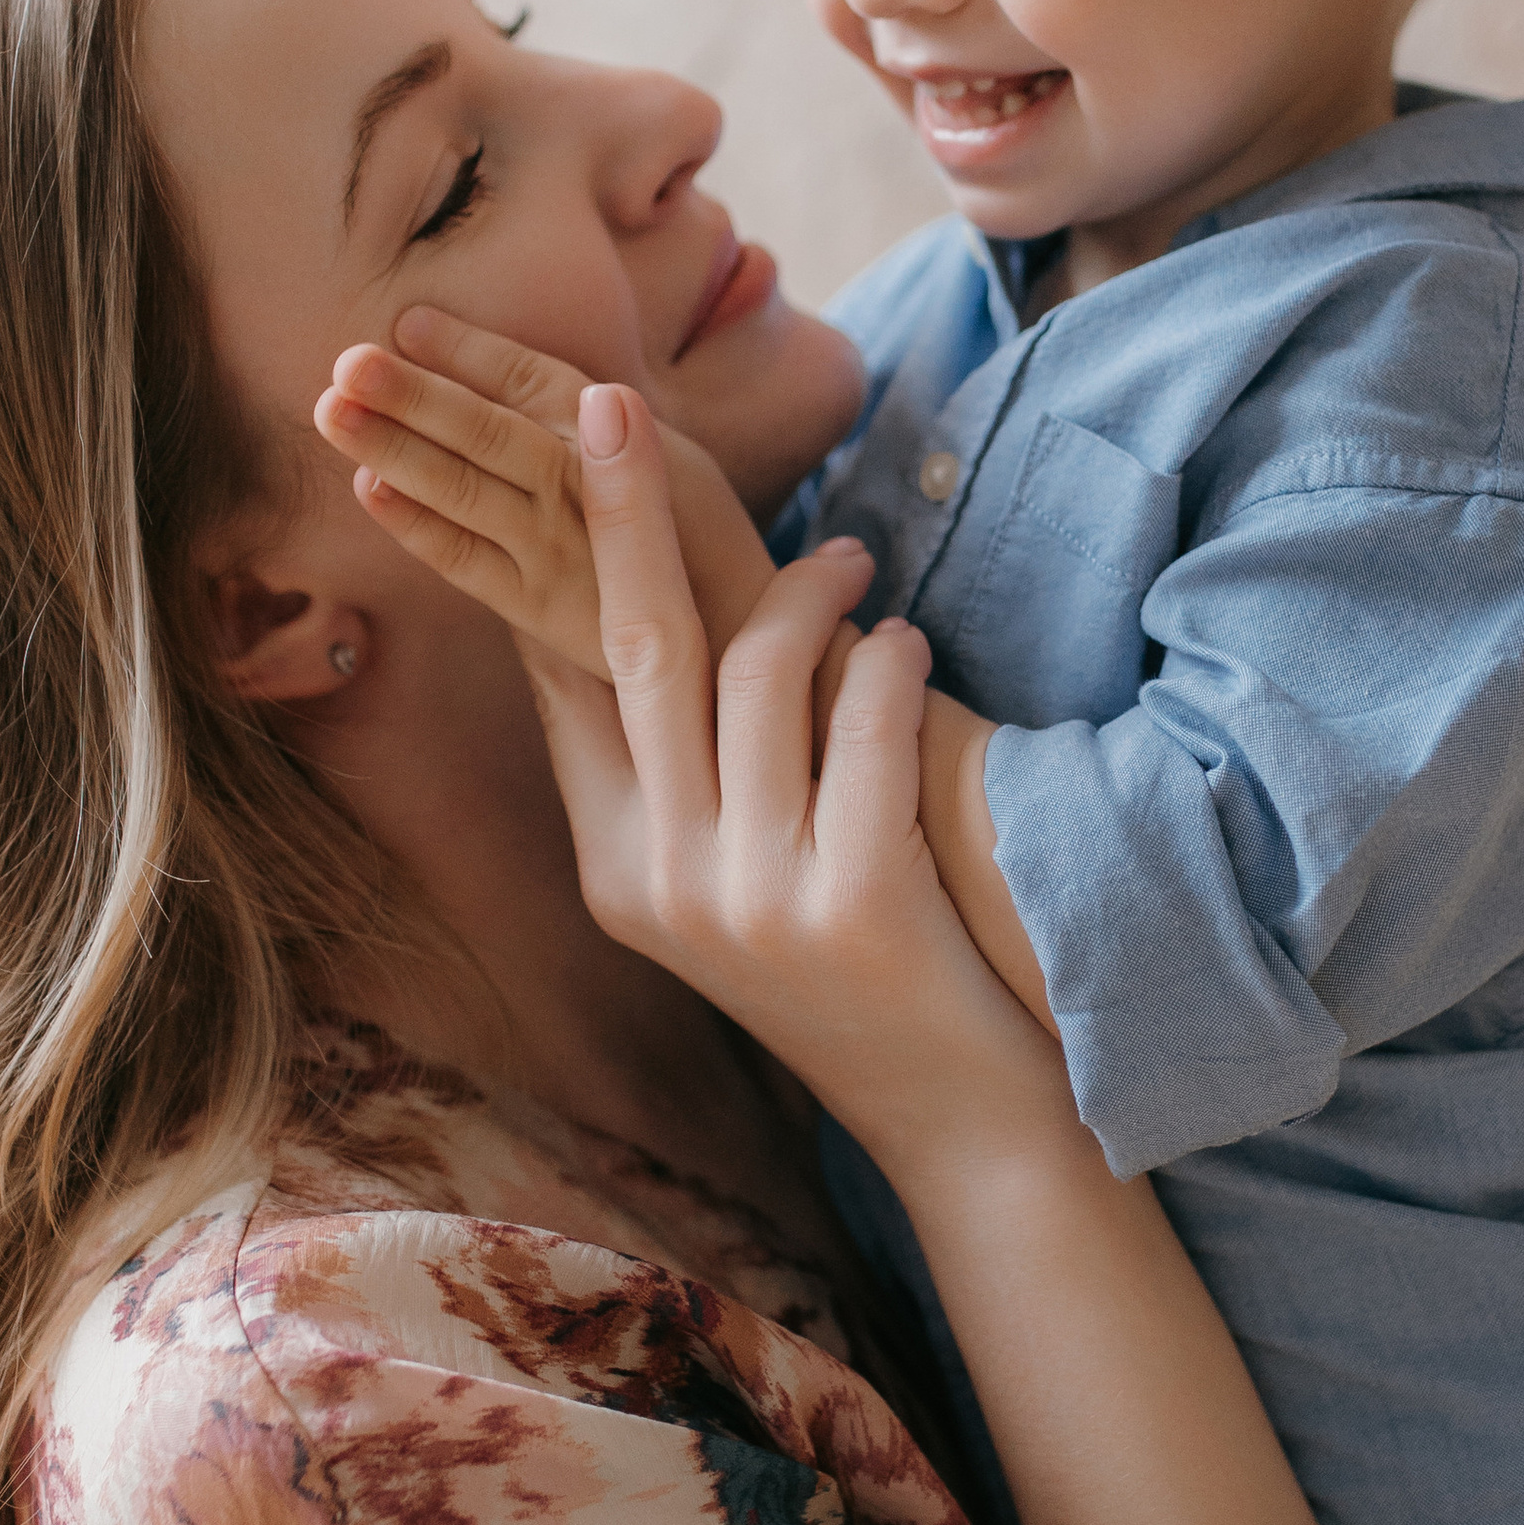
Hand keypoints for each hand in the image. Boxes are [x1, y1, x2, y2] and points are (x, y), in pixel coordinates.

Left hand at [314, 307, 778, 678]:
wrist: (744, 649)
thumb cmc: (705, 546)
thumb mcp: (676, 462)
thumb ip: (607, 425)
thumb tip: (561, 383)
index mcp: (624, 442)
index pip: (536, 383)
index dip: (472, 351)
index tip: (408, 320)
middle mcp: (588, 494)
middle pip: (492, 433)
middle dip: (417, 394)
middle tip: (348, 360)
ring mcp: (558, 557)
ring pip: (467, 493)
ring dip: (397, 448)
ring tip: (333, 411)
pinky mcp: (538, 613)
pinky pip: (466, 563)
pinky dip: (417, 526)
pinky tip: (369, 490)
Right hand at [525, 383, 1078, 1187]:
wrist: (967, 1123)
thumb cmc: (866, 973)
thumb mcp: (740, 882)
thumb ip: (689, 768)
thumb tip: (635, 613)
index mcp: (619, 871)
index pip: (564, 680)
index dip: (556, 551)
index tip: (567, 438)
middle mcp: (664, 885)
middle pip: (630, 647)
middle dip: (621, 511)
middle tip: (614, 402)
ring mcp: (751, 900)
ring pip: (752, 673)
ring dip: (812, 594)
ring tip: (857, 565)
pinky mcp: (854, 904)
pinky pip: (859, 724)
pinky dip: (886, 663)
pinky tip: (909, 646)